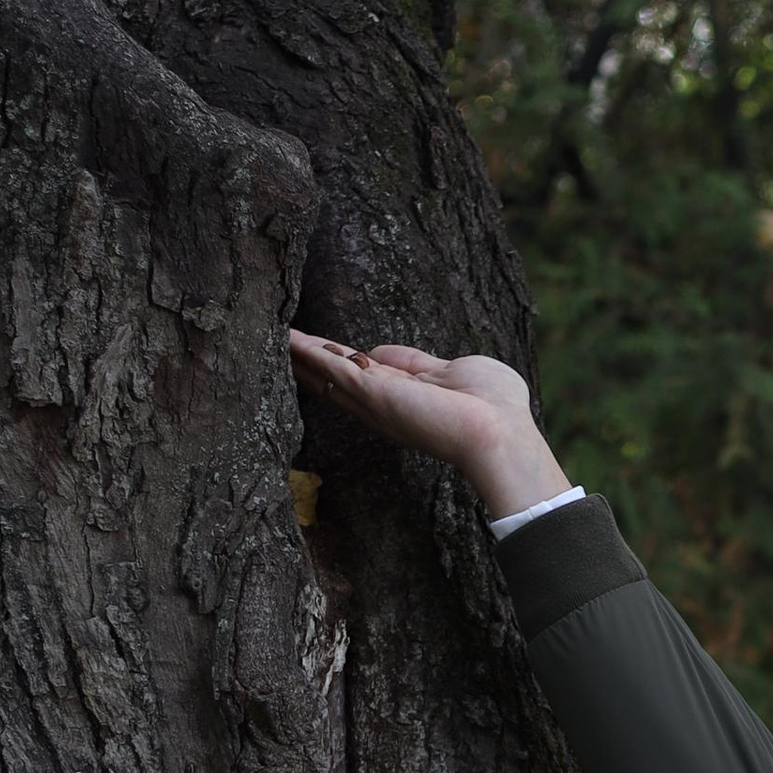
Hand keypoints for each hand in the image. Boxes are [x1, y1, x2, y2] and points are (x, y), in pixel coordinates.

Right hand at [287, 334, 570, 516]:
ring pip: (329, 371)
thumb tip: (382, 353)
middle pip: (338, 378)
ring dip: (301, 353)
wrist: (499, 433)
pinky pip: (333, 367)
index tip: (320, 347)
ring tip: (273, 339)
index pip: (367, 374)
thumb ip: (419, 362)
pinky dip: (308, 352)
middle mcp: (387, 404)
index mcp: (408, 397)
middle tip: (280, 345)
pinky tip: (286, 340)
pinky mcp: (373, 393)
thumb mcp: (456, 371)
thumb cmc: (494, 406)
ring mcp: (378, 400)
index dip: (343, 360)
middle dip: (310, 361)